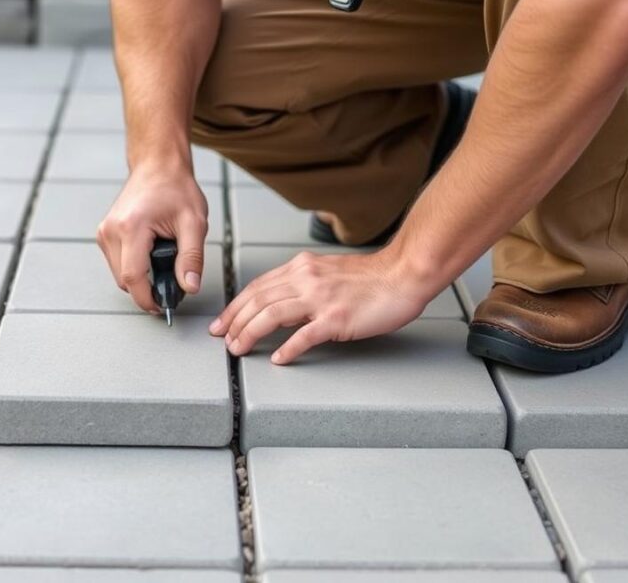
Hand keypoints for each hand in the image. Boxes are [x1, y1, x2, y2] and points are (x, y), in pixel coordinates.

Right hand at [97, 162, 208, 312]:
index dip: (147, 298)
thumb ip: (192, 258)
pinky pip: (118, 263)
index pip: (133, 278)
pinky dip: (135, 266)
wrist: (157, 166)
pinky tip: (151, 252)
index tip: (163, 305)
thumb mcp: (194, 223)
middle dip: (148, 287)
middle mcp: (111, 231)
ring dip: (141, 276)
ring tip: (163, 257)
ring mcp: (104, 232)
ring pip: (120, 274)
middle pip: (125, 280)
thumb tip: (190, 287)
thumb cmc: (175, 188)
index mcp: (131, 227)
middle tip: (173, 277)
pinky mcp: (104, 234)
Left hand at [210, 249, 431, 364]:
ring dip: (250, 333)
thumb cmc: (371, 278)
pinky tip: (278, 359)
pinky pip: (304, 336)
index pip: (257, 287)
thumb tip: (277, 306)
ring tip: (239, 349)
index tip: (223, 322)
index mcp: (302, 268)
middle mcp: (306, 279)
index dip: (235, 306)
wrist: (404, 274)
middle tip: (223, 339)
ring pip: (271, 315)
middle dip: (234, 322)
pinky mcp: (337, 318)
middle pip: (258, 300)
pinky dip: (287, 348)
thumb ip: (301, 285)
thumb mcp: (327, 272)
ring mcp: (321, 299)